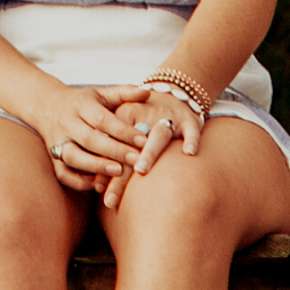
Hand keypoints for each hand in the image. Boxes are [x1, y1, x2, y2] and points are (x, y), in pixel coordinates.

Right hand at [34, 85, 149, 191]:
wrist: (44, 104)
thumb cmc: (82, 102)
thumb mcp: (100, 93)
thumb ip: (124, 93)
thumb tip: (147, 92)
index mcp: (80, 105)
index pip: (101, 119)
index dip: (123, 131)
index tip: (144, 140)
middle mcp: (66, 123)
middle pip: (89, 139)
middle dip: (114, 150)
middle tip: (137, 159)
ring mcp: (57, 141)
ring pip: (73, 156)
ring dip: (96, 166)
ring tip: (119, 172)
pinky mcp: (53, 158)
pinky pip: (63, 173)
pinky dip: (79, 181)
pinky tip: (98, 184)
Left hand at [98, 91, 206, 209]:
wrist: (174, 96)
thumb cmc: (148, 122)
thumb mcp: (128, 132)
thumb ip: (115, 155)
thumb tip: (97, 186)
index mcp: (124, 117)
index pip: (114, 147)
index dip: (107, 169)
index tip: (100, 191)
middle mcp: (144, 116)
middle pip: (132, 146)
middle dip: (122, 171)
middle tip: (113, 194)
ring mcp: (168, 118)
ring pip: (158, 135)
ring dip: (149, 152)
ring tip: (140, 170)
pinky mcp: (189, 120)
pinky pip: (191, 130)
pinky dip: (191, 140)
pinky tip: (190, 153)